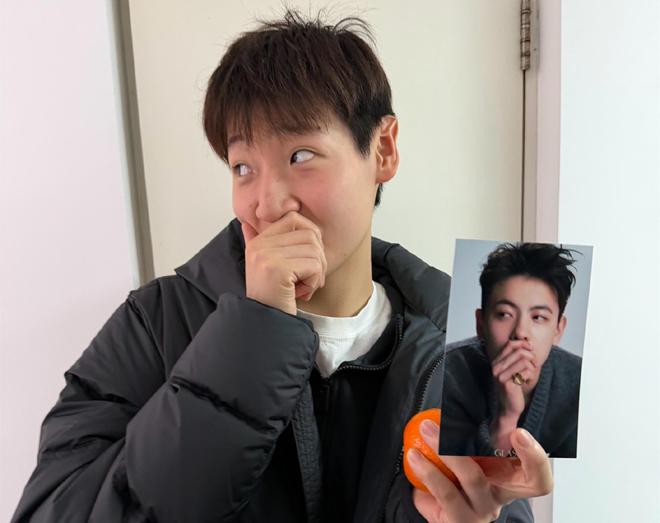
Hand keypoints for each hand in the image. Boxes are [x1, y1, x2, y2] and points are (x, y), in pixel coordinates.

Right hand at [241, 211, 326, 315]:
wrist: (265, 326)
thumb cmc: (273, 299)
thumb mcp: (264, 268)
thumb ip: (261, 245)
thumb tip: (248, 223)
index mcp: (258, 242)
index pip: (294, 218)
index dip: (311, 236)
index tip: (309, 259)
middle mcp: (260, 246)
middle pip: (309, 234)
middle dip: (318, 258)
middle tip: (310, 278)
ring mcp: (267, 256)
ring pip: (315, 250)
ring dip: (318, 272)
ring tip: (305, 287)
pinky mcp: (278, 270)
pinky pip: (314, 265)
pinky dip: (315, 281)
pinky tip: (303, 293)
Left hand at [407, 420, 551, 522]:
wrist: (434, 513)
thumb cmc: (452, 480)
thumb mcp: (464, 458)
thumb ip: (467, 438)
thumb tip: (455, 401)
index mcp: (508, 480)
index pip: (538, 476)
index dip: (536, 457)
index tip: (519, 432)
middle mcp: (499, 498)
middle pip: (524, 482)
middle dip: (520, 453)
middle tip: (486, 429)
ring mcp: (481, 512)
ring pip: (474, 478)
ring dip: (447, 449)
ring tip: (426, 430)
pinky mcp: (458, 521)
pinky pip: (445, 493)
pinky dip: (427, 469)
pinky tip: (414, 455)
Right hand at [491, 340, 537, 417]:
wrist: (509, 408)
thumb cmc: (515, 388)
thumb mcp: (515, 370)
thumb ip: (518, 356)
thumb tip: (528, 342)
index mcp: (496, 362)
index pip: (510, 344)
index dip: (523, 345)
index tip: (530, 352)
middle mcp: (496, 367)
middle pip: (520, 352)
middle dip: (531, 358)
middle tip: (533, 366)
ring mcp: (500, 375)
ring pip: (524, 361)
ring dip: (532, 368)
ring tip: (529, 375)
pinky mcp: (506, 383)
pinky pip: (526, 372)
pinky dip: (531, 376)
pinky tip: (527, 381)